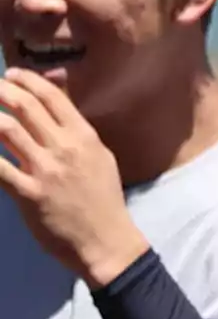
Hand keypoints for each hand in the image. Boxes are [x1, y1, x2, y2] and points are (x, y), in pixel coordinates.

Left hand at [0, 69, 146, 284]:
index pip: (51, 96)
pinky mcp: (28, 194)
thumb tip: (58, 105)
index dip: (26, 80)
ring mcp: (45, 170)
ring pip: (6, 129)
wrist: (107, 242)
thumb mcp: (100, 158)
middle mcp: (64, 147)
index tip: (11, 76)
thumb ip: (77, 131)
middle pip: (24, 106)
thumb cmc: (104, 200)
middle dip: (1, 91)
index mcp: (83, 136)